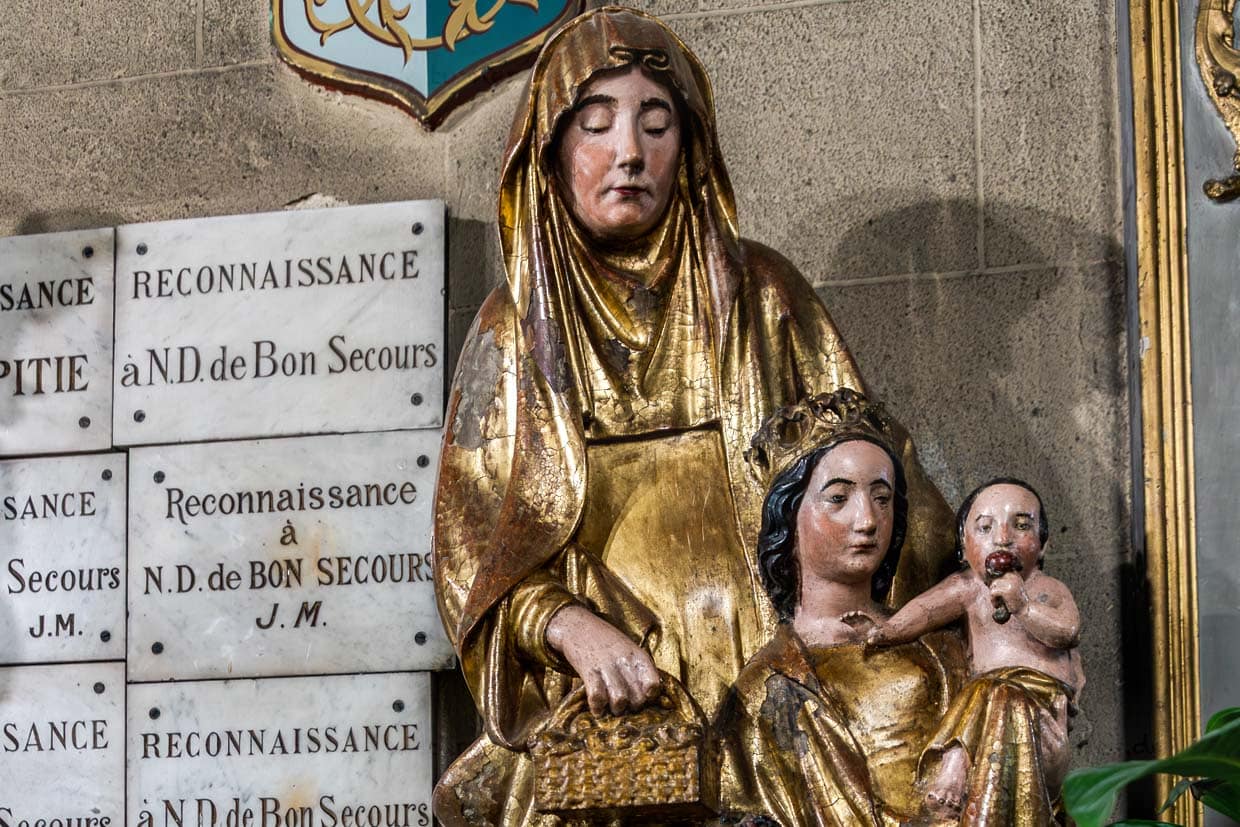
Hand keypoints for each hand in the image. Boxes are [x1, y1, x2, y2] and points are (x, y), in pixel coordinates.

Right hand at [544, 605, 661, 715]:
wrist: (577, 626)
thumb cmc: (606, 642)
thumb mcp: (629, 650)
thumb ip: (639, 669)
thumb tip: (650, 695)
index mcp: (638, 656)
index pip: (654, 684)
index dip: (650, 696)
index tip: (643, 696)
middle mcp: (624, 661)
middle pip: (638, 698)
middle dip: (632, 707)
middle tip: (626, 704)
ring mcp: (606, 666)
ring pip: (620, 701)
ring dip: (616, 709)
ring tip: (612, 706)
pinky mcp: (588, 671)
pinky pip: (597, 697)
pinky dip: (597, 707)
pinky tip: (597, 706)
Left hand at [989, 572, 1027, 615]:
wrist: (1025, 610)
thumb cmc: (1016, 599)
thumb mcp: (1011, 586)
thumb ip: (1003, 580)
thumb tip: (986, 576)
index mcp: (1014, 573)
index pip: (997, 574)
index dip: (995, 585)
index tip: (999, 593)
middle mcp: (1013, 576)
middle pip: (994, 580)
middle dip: (994, 590)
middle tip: (999, 599)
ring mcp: (1010, 583)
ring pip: (992, 586)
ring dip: (993, 596)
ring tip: (999, 602)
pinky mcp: (1007, 590)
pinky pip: (993, 592)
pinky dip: (993, 600)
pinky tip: (998, 605)